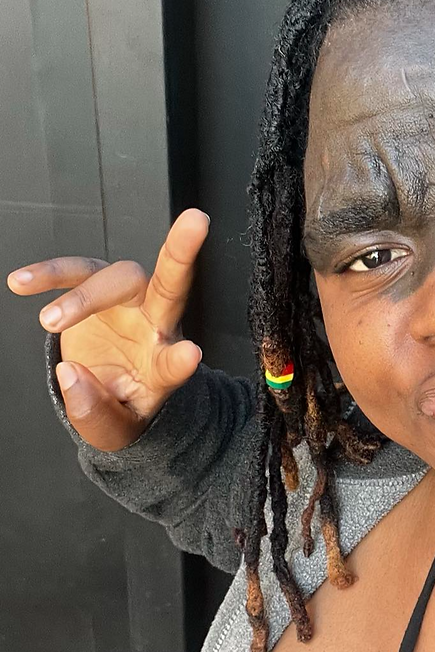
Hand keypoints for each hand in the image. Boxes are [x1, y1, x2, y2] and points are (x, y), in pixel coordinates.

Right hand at [6, 208, 209, 450]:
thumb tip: (71, 375)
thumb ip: (96, 413)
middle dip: (183, 254)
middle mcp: (154, 326)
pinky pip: (75, 271)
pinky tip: (19, 282)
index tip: (190, 356)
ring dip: (84, 294)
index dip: (181, 361)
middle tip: (196, 221)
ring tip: (49, 321)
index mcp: (164, 366)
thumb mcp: (112, 430)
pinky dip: (49, 274)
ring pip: (116, 277)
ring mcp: (128, 302)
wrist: (107, 390)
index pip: (175, 363)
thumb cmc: (120, 409)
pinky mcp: (96, 289)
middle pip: (170, 288)